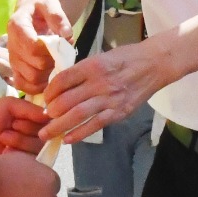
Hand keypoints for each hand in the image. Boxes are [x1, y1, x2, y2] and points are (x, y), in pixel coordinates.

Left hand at [0, 94, 50, 156]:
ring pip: (37, 148)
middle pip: (44, 136)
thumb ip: (29, 108)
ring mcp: (27, 154)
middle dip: (25, 131)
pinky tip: (4, 152)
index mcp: (31, 123)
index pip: (47, 123)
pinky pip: (31, 162)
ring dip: (20, 141)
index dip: (34, 121)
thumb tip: (48, 115)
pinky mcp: (20, 169)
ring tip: (2, 139)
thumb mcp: (8, 106)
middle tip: (5, 130)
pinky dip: (17, 154)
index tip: (15, 120)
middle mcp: (32, 138)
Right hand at [7, 1, 69, 93]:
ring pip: (31, 79)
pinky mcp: (15, 70)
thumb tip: (66, 35)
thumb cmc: (41, 8)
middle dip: (52, 63)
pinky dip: (38, 86)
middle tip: (60, 55)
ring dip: (48, 76)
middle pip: (33, 66)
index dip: (49, 50)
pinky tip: (48, 77)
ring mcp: (12, 60)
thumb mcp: (50, 3)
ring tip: (55, 64)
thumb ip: (58, 16)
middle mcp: (11, 45)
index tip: (59, 44)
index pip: (32, 47)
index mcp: (17, 26)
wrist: (30, 13)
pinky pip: (23, 86)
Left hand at [37, 38, 164, 143]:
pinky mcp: (119, 112)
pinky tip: (67, 139)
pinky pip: (95, 125)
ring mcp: (110, 99)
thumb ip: (83, 71)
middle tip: (42, 119)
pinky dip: (79, 134)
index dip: (49, 91)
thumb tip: (61, 86)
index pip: (63, 80)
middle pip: (66, 100)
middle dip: (50, 112)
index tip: (45, 99)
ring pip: (78, 115)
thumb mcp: (101, 56)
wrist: (155, 64)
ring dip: (59, 126)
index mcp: (92, 65)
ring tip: (46, 134)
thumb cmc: (127, 57)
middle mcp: (99, 82)